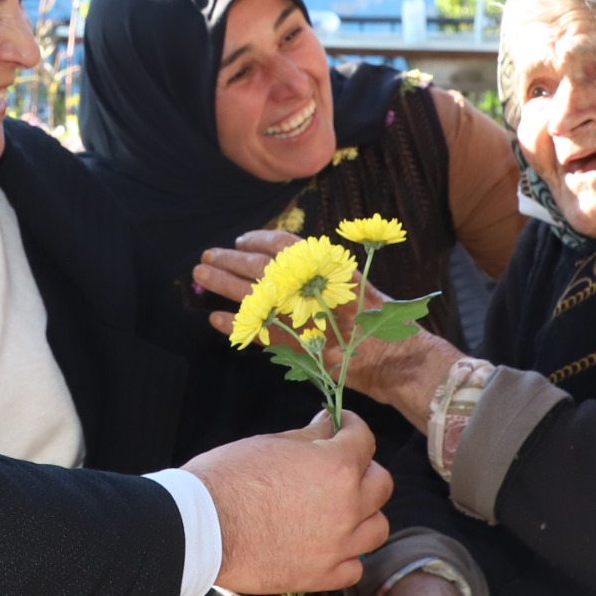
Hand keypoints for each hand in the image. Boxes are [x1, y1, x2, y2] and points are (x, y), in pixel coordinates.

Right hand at [185, 411, 392, 593]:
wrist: (201, 528)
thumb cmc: (228, 478)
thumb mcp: (271, 443)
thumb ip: (309, 437)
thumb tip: (327, 426)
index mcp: (337, 466)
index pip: (364, 438)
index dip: (351, 426)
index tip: (340, 425)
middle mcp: (348, 506)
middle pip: (381, 484)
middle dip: (364, 468)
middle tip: (342, 465)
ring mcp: (339, 546)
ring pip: (377, 528)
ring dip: (364, 514)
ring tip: (342, 508)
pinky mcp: (321, 577)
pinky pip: (354, 567)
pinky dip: (347, 555)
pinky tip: (329, 543)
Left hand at [197, 230, 460, 428]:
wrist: (394, 355)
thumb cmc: (380, 319)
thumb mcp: (353, 282)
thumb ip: (321, 272)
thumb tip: (288, 263)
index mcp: (325, 265)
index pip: (281, 242)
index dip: (256, 239)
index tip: (239, 241)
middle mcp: (310, 285)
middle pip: (258, 266)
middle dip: (229, 260)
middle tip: (206, 257)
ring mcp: (300, 314)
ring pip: (251, 294)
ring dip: (221, 284)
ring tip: (201, 277)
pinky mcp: (295, 344)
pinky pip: (255, 331)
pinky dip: (232, 325)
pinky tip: (214, 320)